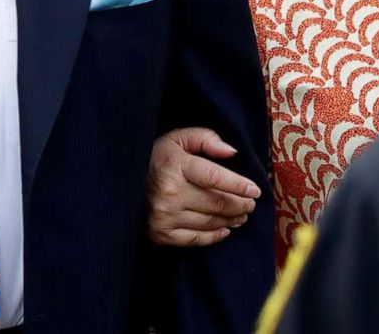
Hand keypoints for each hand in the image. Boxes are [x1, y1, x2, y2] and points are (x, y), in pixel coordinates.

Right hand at [146, 127, 260, 247]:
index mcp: (176, 166)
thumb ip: (206, 139)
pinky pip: (196, 239)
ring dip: (231, 220)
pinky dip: (214, 236)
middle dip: (240, 204)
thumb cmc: (158, 157)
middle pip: (217, 203)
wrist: (123, 181)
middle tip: (251, 204)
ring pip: (210, 221)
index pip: (215, 177)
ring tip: (241, 215)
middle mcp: (170, 193)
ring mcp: (164, 216)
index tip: (255, 190)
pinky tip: (225, 230)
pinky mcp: (161, 234)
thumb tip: (231, 152)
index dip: (239, 185)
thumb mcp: (179, 138)